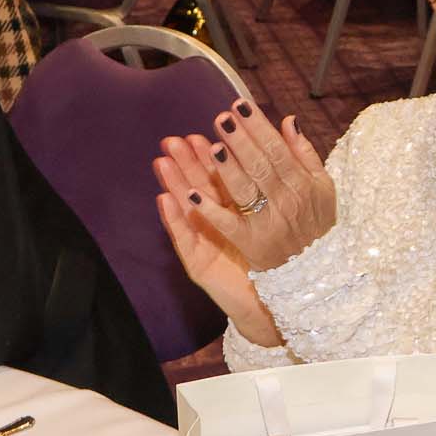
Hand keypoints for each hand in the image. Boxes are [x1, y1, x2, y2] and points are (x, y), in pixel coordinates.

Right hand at [152, 149, 277, 343]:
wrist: (269, 303)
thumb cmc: (270, 260)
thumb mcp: (273, 220)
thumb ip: (269, 188)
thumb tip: (267, 155)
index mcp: (236, 211)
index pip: (223, 177)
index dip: (212, 155)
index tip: (201, 132)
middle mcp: (217, 224)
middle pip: (201, 186)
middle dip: (189, 161)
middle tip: (174, 140)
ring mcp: (206, 242)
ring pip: (188, 207)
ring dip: (175, 182)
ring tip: (162, 161)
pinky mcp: (199, 263)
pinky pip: (185, 238)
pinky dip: (174, 218)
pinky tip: (164, 199)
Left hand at [155, 99, 334, 272]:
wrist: (318, 269)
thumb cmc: (317, 222)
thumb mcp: (322, 186)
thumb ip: (305, 152)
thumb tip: (289, 120)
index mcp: (301, 183)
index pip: (277, 149)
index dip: (258, 126)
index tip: (241, 105)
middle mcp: (286, 201)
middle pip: (259, 166)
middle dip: (240, 141)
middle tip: (222, 118)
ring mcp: (268, 223)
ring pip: (244, 191)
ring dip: (226, 169)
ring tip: (211, 147)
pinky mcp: (251, 244)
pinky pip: (228, 224)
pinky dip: (210, 210)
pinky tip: (191, 193)